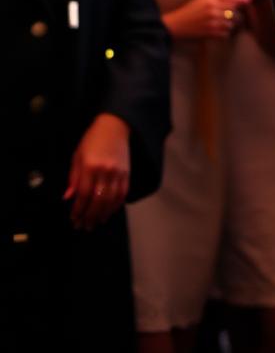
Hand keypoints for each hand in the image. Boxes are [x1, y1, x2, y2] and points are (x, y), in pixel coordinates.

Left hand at [64, 113, 129, 229]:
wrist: (115, 126)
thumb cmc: (93, 140)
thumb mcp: (77, 156)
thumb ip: (73, 178)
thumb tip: (68, 198)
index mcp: (90, 166)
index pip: (83, 195)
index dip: (78, 210)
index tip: (74, 219)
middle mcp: (105, 170)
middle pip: (97, 200)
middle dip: (90, 216)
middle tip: (84, 226)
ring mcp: (118, 172)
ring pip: (111, 200)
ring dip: (103, 214)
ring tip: (96, 222)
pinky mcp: (127, 172)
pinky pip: (122, 194)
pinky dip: (116, 205)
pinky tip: (109, 212)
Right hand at [164, 0, 251, 39]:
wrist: (176, 25)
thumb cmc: (190, 11)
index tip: (248, 0)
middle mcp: (213, 9)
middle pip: (235, 10)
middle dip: (238, 12)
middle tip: (236, 15)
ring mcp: (212, 22)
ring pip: (232, 22)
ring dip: (232, 24)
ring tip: (226, 24)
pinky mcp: (211, 33)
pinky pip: (226, 33)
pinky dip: (226, 33)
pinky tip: (220, 31)